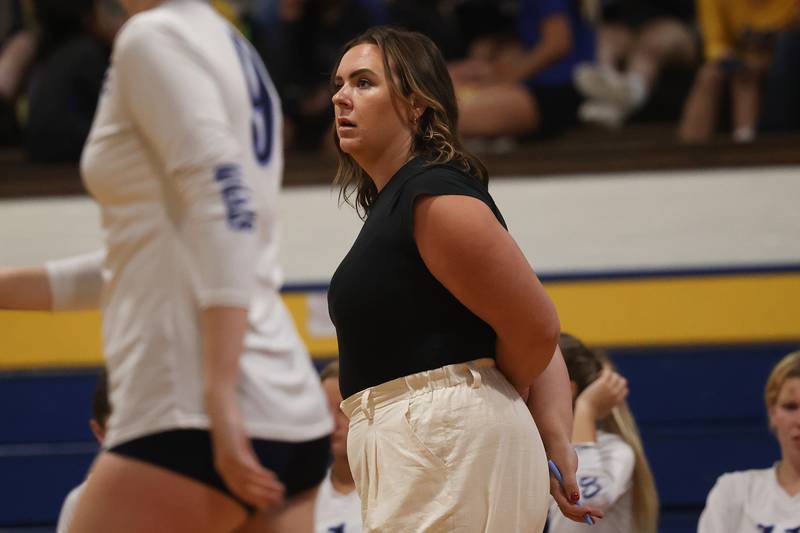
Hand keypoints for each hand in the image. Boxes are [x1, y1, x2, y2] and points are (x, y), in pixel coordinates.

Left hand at [208, 394, 284, 509]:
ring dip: (265, 487)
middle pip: (244, 489)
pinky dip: (261, 475)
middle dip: (262, 496)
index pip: (238, 491)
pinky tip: (272, 476)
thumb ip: (248, 461)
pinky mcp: (234, 451)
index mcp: (223, 469)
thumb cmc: (231, 428)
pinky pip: (249, 468)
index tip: (267, 504)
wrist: (221, 410)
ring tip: (279, 488)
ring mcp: (228, 460)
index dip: (253, 499)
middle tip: (278, 499)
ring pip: (248, 481)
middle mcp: (223, 468)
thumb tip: (259, 474)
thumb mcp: (241, 448)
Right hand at [546, 440, 603, 523]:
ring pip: (569, 507)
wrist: (557, 442)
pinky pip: (570, 501)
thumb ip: (570, 483)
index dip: (578, 511)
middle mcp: (555, 490)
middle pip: (567, 510)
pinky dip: (579, 507)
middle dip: (582, 515)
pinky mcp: (563, 486)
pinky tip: (588, 508)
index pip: (566, 505)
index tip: (591, 511)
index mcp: (553, 486)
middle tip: (598, 516)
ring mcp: (559, 489)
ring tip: (596, 515)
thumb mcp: (567, 467)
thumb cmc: (561, 452)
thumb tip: (575, 500)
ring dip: (582, 513)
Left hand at [575, 367, 627, 420]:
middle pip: (623, 381)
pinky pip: (608, 372)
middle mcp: (615, 394)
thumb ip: (608, 409)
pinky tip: (598, 374)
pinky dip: (604, 371)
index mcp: (617, 401)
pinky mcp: (602, 383)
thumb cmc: (592, 414)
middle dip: (616, 379)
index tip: (611, 387)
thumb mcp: (604, 413)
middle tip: (606, 380)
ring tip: (600, 377)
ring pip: (616, 375)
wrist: (587, 411)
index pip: (625, 390)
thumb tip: (608, 409)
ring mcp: (610, 388)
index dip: (619, 387)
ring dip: (610, 374)